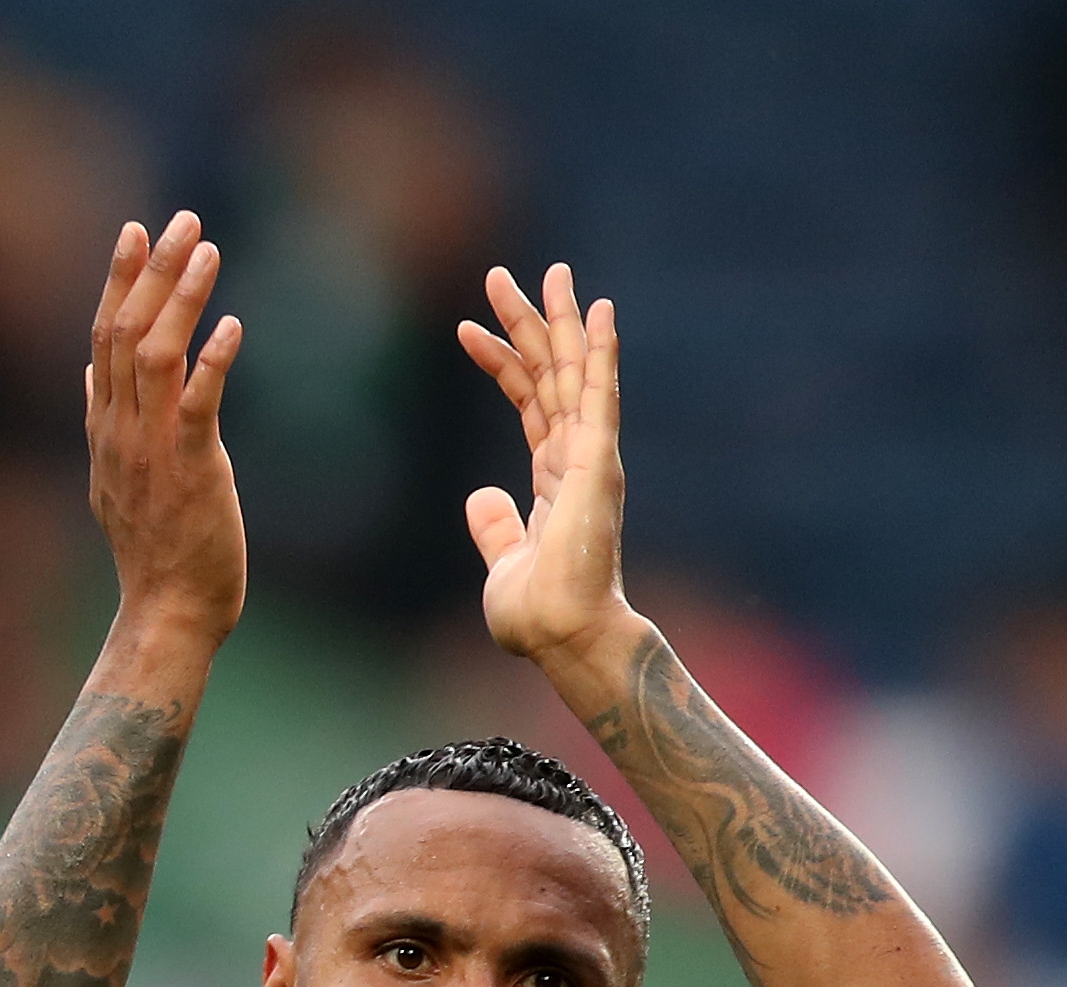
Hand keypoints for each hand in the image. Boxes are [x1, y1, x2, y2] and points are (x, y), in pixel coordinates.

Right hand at [85, 212, 245, 640]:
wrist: (167, 611)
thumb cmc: (155, 551)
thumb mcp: (114, 479)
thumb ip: (104, 423)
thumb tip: (90, 377)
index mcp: (104, 428)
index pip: (101, 337)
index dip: (117, 280)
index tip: (133, 230)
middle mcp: (119, 429)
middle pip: (125, 331)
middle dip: (151, 270)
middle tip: (180, 218)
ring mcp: (151, 449)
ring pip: (155, 355)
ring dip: (180, 297)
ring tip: (207, 250)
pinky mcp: (191, 470)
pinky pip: (197, 404)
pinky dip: (212, 360)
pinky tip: (231, 325)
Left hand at [459, 263, 649, 693]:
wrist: (561, 635)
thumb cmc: (538, 614)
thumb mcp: (502, 562)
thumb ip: (495, 526)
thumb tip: (480, 496)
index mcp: (553, 479)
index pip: (527, 404)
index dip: (500, 363)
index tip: (465, 330)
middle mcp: (576, 459)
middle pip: (550, 375)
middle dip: (528, 323)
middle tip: (501, 275)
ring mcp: (591, 457)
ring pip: (574, 373)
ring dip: (563, 321)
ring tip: (553, 272)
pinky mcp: (599, 462)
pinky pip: (600, 396)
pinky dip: (601, 352)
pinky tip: (600, 312)